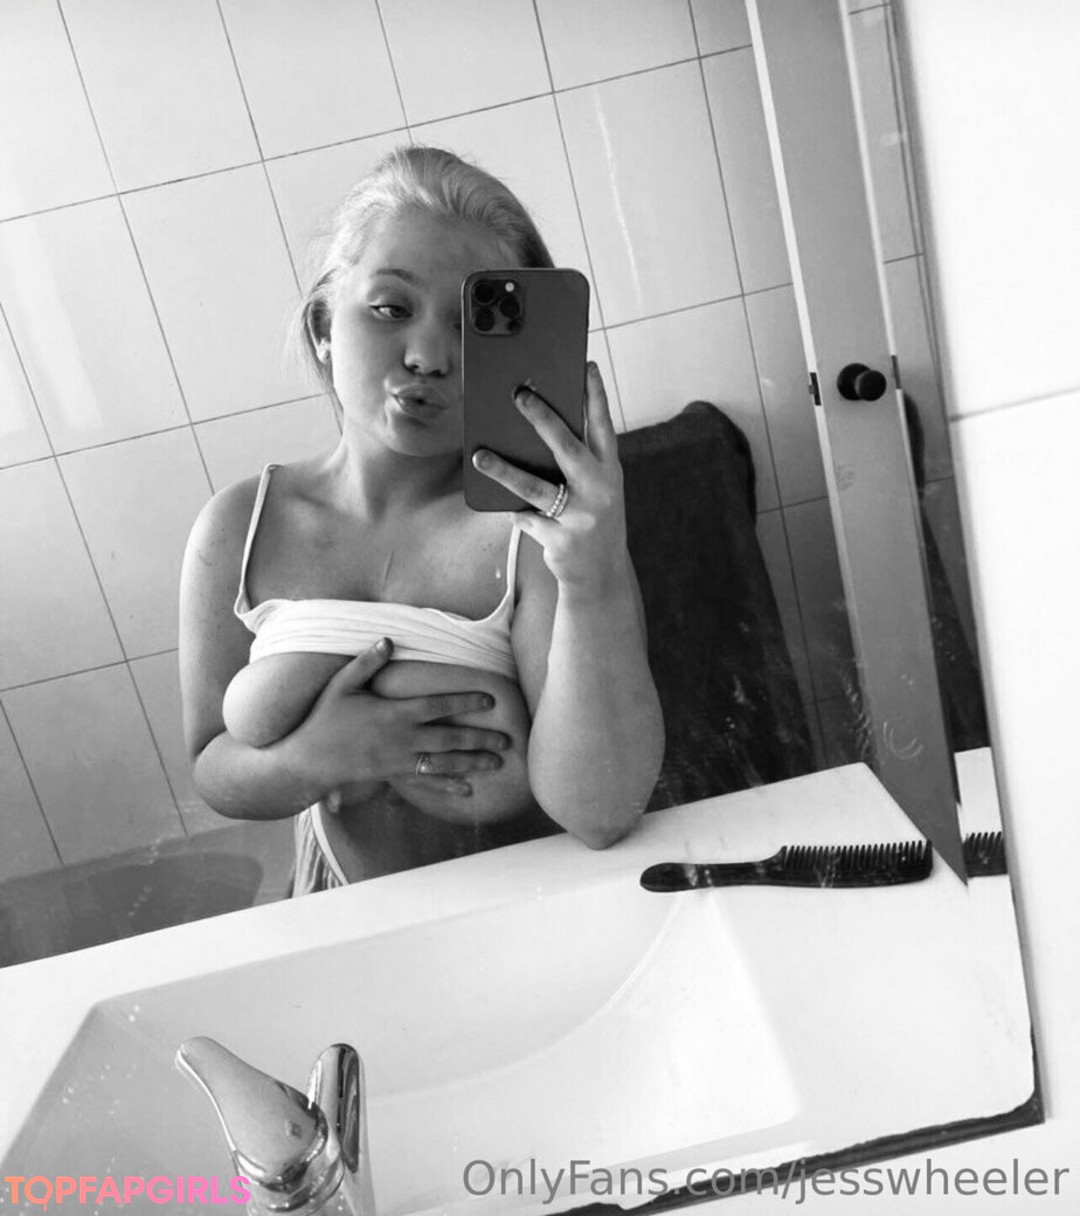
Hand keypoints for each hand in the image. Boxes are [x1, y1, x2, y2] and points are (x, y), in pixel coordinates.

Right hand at [295, 640, 509, 788]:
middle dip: (480, 739)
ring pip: (444, 763)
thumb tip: (388, 639)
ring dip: (472, 763)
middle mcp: (402, 740)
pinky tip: (468, 789)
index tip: (489, 700)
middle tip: (507, 740)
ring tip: (497, 763)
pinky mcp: (394, 776)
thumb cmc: (324, 718)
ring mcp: (400, 761)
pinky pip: (426, 782)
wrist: (308, 760)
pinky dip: (448, 786)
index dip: (465, 702)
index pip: (438, 706)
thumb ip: (367, 662)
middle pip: (450, 739)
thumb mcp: (342, 685)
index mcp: (394, 714)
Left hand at [472, 362, 628, 594]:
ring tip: (479, 456)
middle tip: (519, 395)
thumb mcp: (596, 491)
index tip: (585, 367)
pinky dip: (517, 514)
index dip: (595, 396)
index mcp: (610, 472)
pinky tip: (508, 510)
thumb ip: (577, 465)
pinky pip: (527, 519)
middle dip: (543, 419)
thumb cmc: (592, 521)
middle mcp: (599, 490)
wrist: (601, 576)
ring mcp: (581, 516)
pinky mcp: (561, 540)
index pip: (603, 427)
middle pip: (566, 447)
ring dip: (504, 470)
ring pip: (534, 487)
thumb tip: (536, 432)